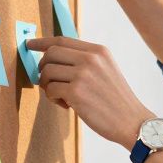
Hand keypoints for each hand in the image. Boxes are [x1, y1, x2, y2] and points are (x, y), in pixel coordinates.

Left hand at [26, 36, 150, 149]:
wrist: (132, 121)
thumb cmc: (116, 100)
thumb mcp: (106, 70)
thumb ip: (84, 61)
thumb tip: (52, 59)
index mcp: (98, 51)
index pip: (62, 40)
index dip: (42, 42)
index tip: (29, 44)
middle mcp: (91, 59)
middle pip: (50, 54)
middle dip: (43, 68)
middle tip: (48, 81)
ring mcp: (83, 75)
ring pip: (47, 72)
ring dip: (48, 86)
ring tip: (62, 97)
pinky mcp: (76, 92)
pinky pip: (50, 90)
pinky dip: (53, 99)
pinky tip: (67, 105)